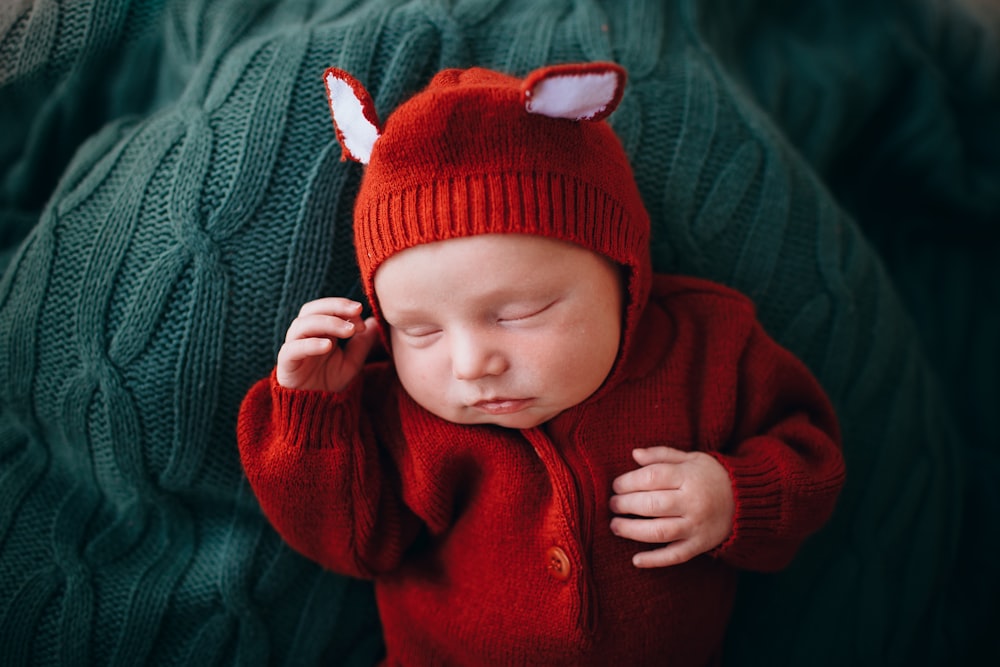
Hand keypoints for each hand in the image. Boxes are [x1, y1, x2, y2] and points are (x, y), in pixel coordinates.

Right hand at [276, 298, 378, 391]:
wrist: (314, 408)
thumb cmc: (329, 382)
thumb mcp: (352, 362)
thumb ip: (362, 343)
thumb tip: (375, 322)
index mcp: (319, 331)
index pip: (327, 308)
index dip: (344, 307)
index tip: (362, 314)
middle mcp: (304, 335)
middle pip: (312, 309)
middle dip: (335, 306)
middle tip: (357, 310)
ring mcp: (293, 347)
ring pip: (302, 325)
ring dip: (327, 323)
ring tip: (349, 331)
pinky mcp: (286, 363)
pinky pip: (293, 348)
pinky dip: (310, 344)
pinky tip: (328, 346)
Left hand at [609, 447, 734, 567]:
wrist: (746, 500)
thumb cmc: (711, 476)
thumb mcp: (691, 458)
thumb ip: (662, 455)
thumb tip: (634, 454)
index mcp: (689, 477)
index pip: (652, 478)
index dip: (628, 482)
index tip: (616, 485)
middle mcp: (693, 502)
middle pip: (652, 504)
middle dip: (626, 505)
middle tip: (612, 504)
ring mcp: (697, 526)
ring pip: (659, 531)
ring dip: (632, 530)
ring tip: (615, 526)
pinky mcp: (700, 545)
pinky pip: (675, 555)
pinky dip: (654, 560)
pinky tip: (636, 560)